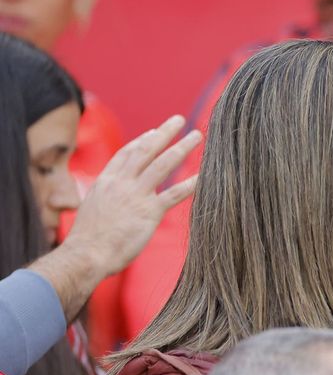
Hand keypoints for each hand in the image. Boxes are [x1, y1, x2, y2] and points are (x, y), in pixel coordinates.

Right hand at [68, 115, 201, 275]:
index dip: (142, 141)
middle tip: (179, 120)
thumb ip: (105, 199)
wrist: (86, 253)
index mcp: (106, 181)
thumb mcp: (93, 209)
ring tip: (197, 136)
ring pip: (162, 164)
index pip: (126, 153)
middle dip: (164, 133)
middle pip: (146, 150)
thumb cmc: (88, 239)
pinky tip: (204, 176)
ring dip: (181, 148)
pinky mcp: (149, 212)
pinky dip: (190, 184)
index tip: (154, 131)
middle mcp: (121, 183)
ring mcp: (136, 195)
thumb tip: (108, 200)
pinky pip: (174, 194)